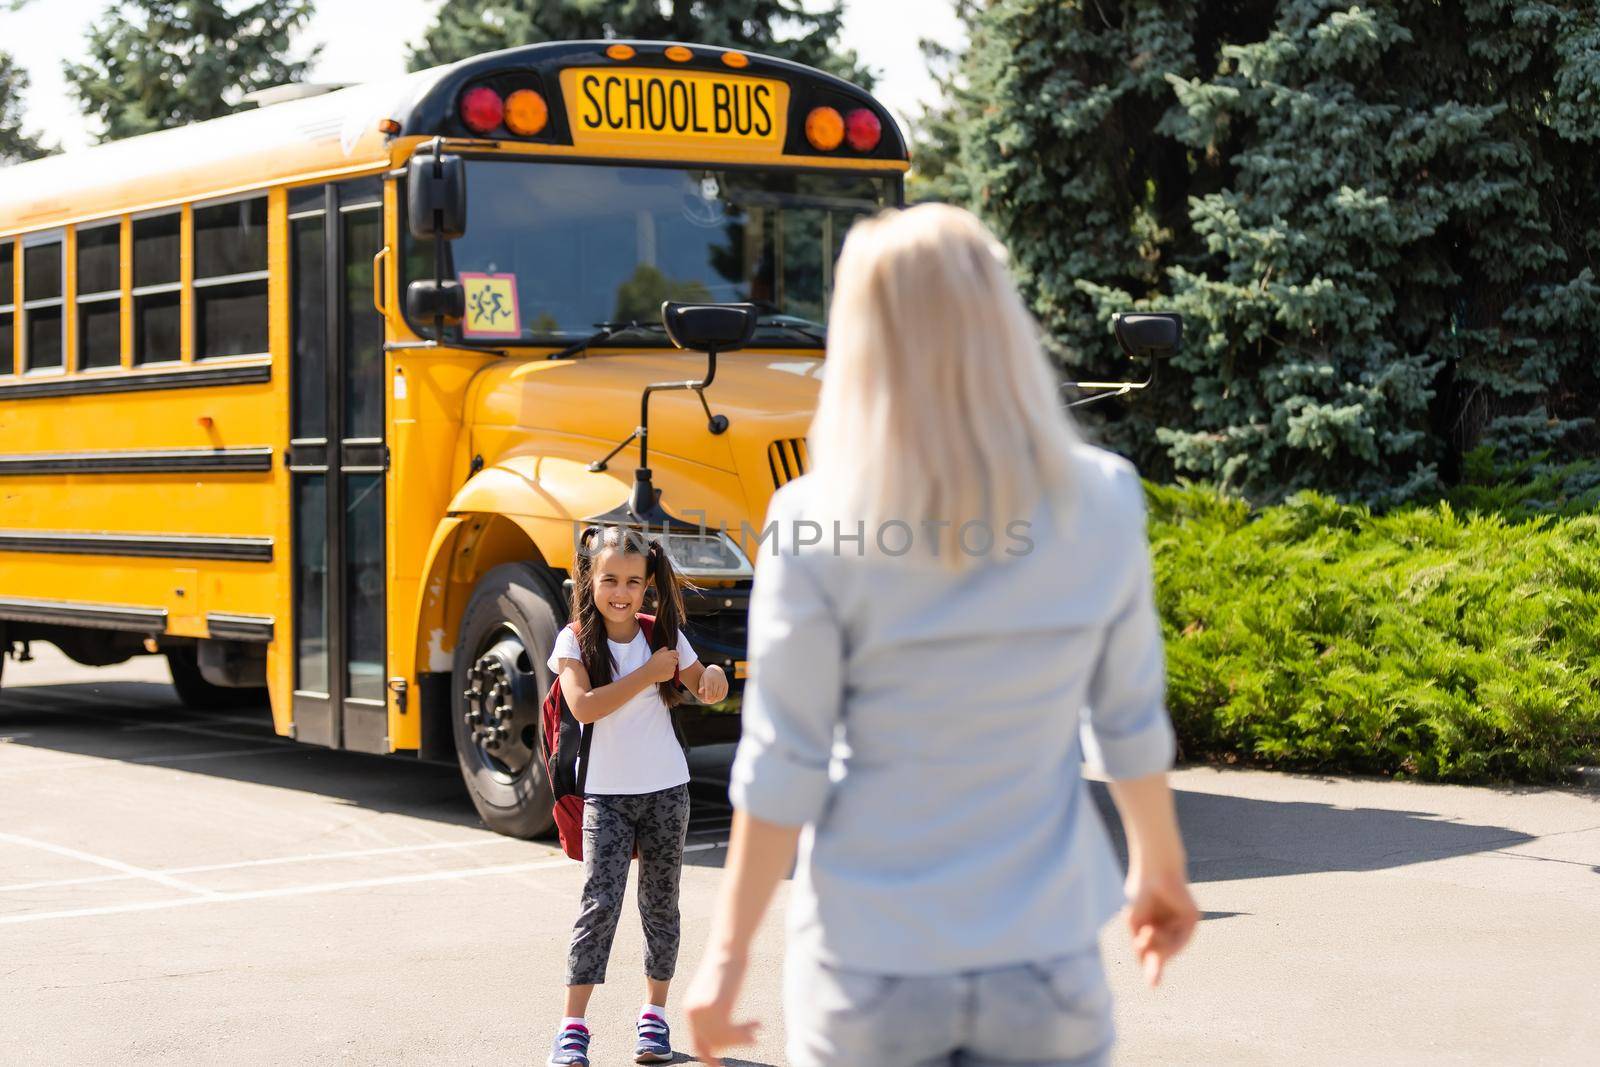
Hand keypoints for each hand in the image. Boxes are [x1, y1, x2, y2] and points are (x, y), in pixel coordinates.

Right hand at [643, 647, 678, 683]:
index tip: (672, 656)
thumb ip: (664, 649)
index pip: (676, 653)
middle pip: (676, 660)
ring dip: (670, 667)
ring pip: (674, 667)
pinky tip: (663, 672)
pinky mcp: (671, 675)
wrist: (649, 673)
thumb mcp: (656, 653)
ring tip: (663, 668)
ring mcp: (672, 668)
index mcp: (669, 655)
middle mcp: (672, 661)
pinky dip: (669, 673)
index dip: (674, 655)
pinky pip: (672, 673)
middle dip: (672, 661)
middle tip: (665, 663)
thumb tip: (668, 649)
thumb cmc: (652, 662)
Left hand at [683, 949, 758, 1065]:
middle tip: (753, 1040)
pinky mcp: (716, 1007)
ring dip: (743, 1039)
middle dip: (734, 1045)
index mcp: (690, 1008)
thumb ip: (715, 1010)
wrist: (729, 947)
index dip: (710, 1057)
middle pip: (713, 1044)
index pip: (698, 1043)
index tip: (721, 1065)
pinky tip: (759, 1027)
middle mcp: (692, 1012)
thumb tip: (725, 1037)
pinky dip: (746, 1034)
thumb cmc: (729, 964)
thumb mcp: (717, 990)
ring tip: (758, 1032)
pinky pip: (732, 1032)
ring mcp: (703, 1011)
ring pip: (724, 1040)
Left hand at [698, 664, 728, 703]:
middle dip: (711, 699)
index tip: (706, 701)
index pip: (709, 688)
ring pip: (719, 694)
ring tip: (712, 701)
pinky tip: (717, 699)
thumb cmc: (706, 677)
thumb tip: (700, 692)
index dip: (708, 695)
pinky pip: (724, 694)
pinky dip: (720, 698)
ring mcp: (722, 682)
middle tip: (709, 702)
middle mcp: (717, 680)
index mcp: (709, 678)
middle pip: (714, 693)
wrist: (716, 670)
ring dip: (716, 699)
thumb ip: (701, 686)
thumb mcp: (702, 680)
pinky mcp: (726, 685)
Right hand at [1125, 866, 1198, 986]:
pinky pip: (1182, 938)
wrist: (1153, 870)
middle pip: (1164, 953)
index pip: (1154, 951)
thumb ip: (1140, 942)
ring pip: (1172, 947)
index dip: (1150, 966)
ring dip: (1157, 945)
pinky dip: (1168, 940)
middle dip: (1156, 968)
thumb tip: (1144, 961)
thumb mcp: (1134, 922)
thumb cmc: (1140, 893)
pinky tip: (1154, 932)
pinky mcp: (1193, 919)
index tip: (1151, 986)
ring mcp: (1182, 924)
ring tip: (1145, 932)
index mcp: (1157, 926)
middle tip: (1152, 986)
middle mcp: (1171, 927)